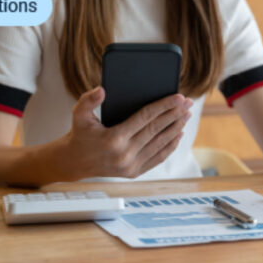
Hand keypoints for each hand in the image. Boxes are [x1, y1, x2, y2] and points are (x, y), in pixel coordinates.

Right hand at [65, 87, 192, 178]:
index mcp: (114, 139)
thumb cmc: (79, 134)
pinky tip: (178, 134)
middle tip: (188, 103)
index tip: (178, 97)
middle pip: (157, 130)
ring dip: (176, 128)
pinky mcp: (134, 172)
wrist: (74, 162)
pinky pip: (157, 158)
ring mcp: (131, 166)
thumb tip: (102, 89)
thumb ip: (89, 100)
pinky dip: (170, 146)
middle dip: (175, 115)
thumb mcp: (79, 114)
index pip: (145, 118)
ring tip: (186, 115)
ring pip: (160, 144)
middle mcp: (124, 154)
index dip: (164, 106)